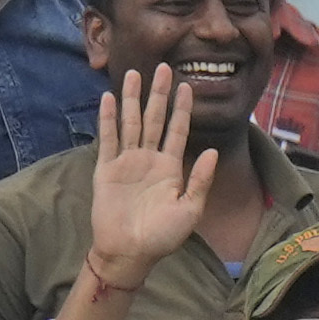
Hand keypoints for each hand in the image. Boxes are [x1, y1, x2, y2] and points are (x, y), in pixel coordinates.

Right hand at [77, 65, 216, 294]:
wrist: (129, 253)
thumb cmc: (162, 237)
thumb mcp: (190, 209)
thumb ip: (200, 180)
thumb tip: (212, 151)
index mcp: (170, 168)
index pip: (177, 130)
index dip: (182, 109)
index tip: (186, 86)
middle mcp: (148, 160)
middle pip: (154, 119)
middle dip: (158, 94)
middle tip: (162, 67)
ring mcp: (126, 162)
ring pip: (131, 123)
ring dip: (132, 99)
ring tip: (134, 74)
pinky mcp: (106, 169)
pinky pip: (108, 139)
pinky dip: (109, 119)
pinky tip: (110, 99)